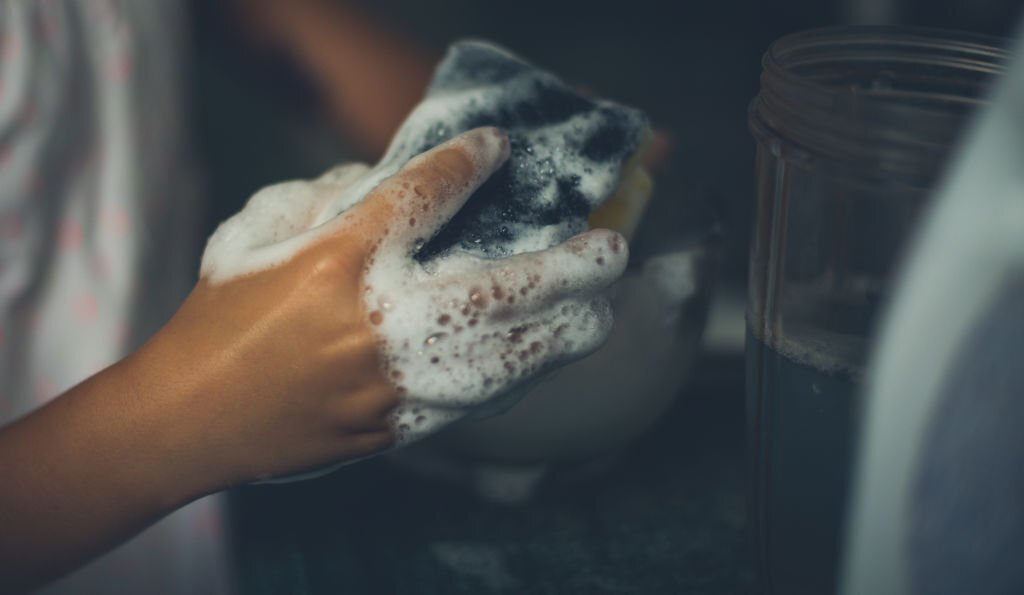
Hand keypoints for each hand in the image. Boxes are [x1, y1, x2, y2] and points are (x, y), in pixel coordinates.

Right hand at [143, 127, 626, 485]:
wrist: (190, 419)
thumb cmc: (218, 317)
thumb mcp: (252, 232)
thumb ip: (324, 198)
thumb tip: (388, 179)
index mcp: (333, 261)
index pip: (421, 196)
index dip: (467, 164)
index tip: (498, 148)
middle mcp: (371, 322)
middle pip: (492, 290)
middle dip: (563, 269)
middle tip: (610, 250)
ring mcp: (386, 385)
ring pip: (499, 361)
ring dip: (557, 337)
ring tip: (600, 314)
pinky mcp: (391, 430)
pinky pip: (471, 406)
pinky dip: (514, 380)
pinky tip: (542, 360)